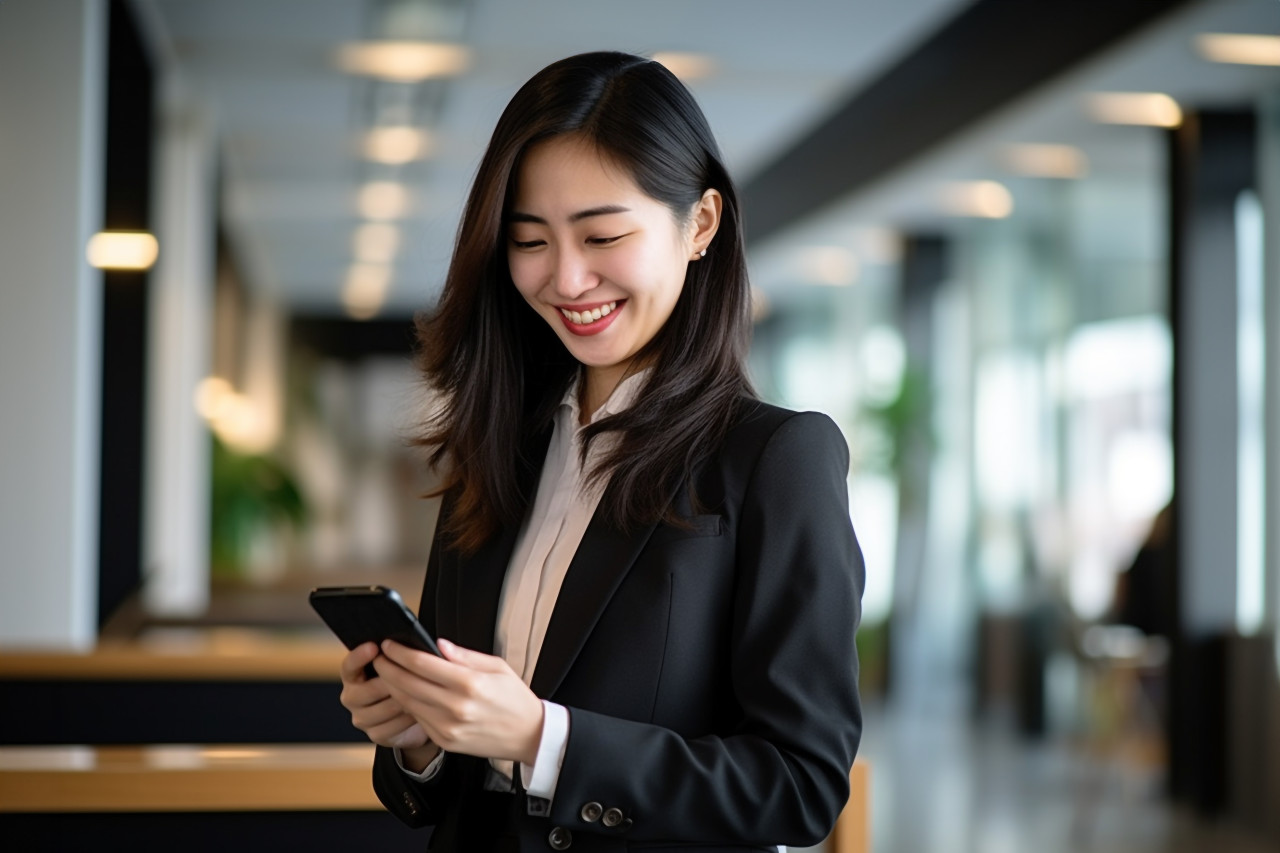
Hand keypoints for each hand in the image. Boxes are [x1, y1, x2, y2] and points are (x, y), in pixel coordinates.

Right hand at [338, 641, 431, 752]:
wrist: (409, 717)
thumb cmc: (403, 683)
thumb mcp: (397, 667)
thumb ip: (396, 656)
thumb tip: (407, 645)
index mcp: (353, 676)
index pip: (349, 666)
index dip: (359, 656)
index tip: (374, 646)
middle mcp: (352, 697)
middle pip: (368, 690)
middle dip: (392, 683)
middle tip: (412, 676)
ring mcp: (362, 718)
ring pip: (384, 709)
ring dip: (404, 701)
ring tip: (422, 693)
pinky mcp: (375, 735)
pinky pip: (393, 726)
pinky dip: (408, 718)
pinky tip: (420, 711)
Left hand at [375, 638, 543, 765]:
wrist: (528, 735)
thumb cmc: (514, 698)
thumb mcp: (497, 666)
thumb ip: (464, 655)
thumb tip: (437, 644)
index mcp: (470, 684)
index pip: (423, 664)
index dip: (400, 652)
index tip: (389, 644)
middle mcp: (456, 707)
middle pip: (408, 684)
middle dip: (388, 668)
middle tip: (379, 656)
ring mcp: (448, 727)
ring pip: (408, 703)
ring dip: (392, 686)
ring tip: (386, 672)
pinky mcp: (445, 741)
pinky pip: (418, 719)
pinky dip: (408, 704)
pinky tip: (404, 693)